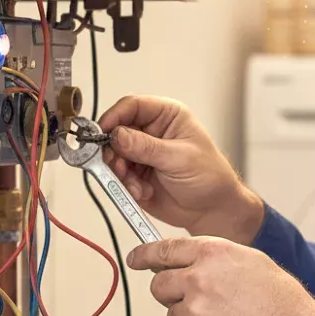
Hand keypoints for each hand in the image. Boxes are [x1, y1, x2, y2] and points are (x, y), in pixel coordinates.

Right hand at [98, 96, 264, 243]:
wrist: (211, 210)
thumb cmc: (209, 177)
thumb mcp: (179, 158)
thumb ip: (146, 147)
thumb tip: (116, 135)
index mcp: (166, 115)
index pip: (132, 106)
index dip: (114, 116)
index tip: (103, 132)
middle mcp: (151, 131)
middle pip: (116, 130)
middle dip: (113, 149)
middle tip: (119, 166)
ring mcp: (141, 153)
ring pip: (113, 154)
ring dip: (120, 170)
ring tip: (135, 184)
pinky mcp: (135, 174)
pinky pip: (117, 175)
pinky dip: (125, 185)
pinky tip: (142, 192)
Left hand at [128, 237, 314, 315]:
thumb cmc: (279, 299)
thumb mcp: (249, 260)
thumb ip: (214, 258)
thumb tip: (189, 262)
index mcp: (212, 254)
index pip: (164, 250)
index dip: (144, 255)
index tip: (135, 259)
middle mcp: (198, 280)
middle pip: (159, 285)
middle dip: (168, 291)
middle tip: (188, 297)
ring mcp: (194, 312)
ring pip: (173, 314)